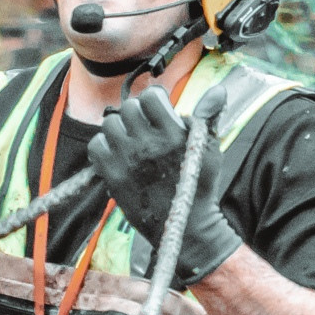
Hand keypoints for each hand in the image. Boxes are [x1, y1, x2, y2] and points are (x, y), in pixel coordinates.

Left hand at [85, 89, 241, 285]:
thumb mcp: (209, 148)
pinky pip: (96, 145)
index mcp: (173, 134)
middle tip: (145, 126)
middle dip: (137, 113)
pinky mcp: (112, 175)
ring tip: (132, 140)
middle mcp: (148, 145)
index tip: (158, 110)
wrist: (184, 225)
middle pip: (128, 107)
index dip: (154, 98)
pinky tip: (119, 153)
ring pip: (109, 124)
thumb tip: (218, 89)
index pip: (150, 97)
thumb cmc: (198, 184)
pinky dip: (104, 146)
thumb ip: (208, 116)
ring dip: (120, 128)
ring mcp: (127, 160)